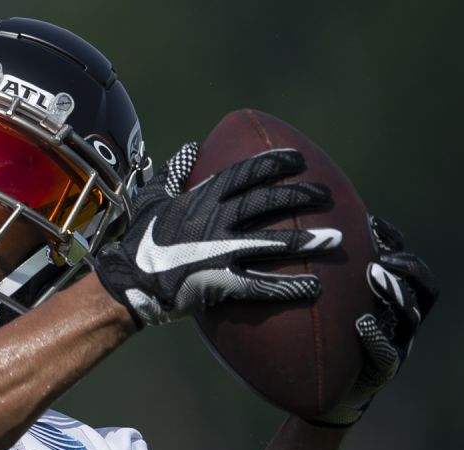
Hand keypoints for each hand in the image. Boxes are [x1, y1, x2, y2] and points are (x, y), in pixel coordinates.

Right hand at [95, 143, 340, 327]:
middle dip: (301, 196)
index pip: (245, 173)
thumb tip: (190, 149)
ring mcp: (221, 252)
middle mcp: (215, 221)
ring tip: (336, 239)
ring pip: (273, 242)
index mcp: (200, 199)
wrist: (127, 283)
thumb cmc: (138, 242)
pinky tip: (314, 286)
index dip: (274, 163)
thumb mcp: (150, 200)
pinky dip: (290, 286)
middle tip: (325, 194)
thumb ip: (172, 174)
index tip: (297, 160)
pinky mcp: (222, 282)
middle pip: (268, 203)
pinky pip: (263, 284)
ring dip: (307, 240)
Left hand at [312, 216, 437, 426]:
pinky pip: (389, 353)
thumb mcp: (317, 303)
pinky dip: (377, 337)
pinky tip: (361, 324)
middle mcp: (397, 316)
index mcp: (385, 295)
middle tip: (378, 255)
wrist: (318, 388)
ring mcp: (396, 340)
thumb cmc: (317, 335)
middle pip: (421, 284)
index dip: (392, 240)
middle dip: (403, 266)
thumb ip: (313, 276)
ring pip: (411, 314)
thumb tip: (279, 233)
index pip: (401, 261)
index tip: (371, 225)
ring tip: (376, 277)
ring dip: (396, 293)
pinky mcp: (384, 368)